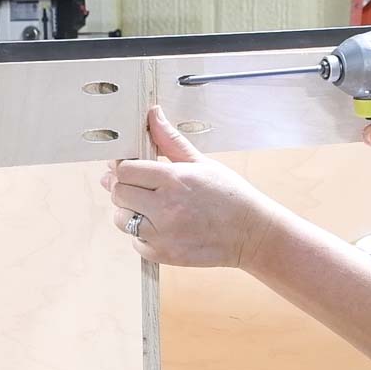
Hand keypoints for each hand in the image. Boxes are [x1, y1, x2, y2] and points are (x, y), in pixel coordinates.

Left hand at [101, 107, 276, 266]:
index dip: (121, 167)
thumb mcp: (202, 163)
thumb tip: (153, 114)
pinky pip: (135, 243)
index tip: (126, 167)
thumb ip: (171, 140)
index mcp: (173, 179)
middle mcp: (165, 207)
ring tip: (147, 208)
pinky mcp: (165, 255)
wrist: (252, 233)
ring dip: (128, 212)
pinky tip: (159, 227)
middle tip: (136, 187)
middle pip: (118, 193)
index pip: (125, 170)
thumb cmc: (230, 196)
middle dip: (122, 188)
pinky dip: (142, 236)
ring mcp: (163, 234)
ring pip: (122, 220)